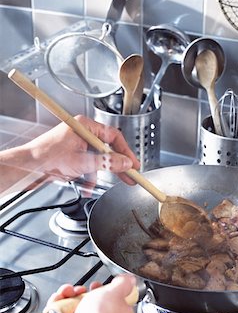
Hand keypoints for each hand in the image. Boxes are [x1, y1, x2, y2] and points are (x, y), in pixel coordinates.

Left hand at [26, 115, 140, 184]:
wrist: (28, 167)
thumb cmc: (47, 157)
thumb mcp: (83, 162)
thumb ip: (107, 163)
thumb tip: (125, 163)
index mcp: (85, 126)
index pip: (114, 137)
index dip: (126, 152)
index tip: (134, 165)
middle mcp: (83, 133)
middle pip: (108, 148)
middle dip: (118, 164)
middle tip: (131, 176)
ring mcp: (78, 144)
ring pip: (98, 159)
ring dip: (100, 173)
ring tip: (108, 183)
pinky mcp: (73, 155)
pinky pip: (88, 164)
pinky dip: (89, 176)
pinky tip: (87, 186)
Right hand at [46, 275, 135, 312]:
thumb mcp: (116, 293)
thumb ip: (124, 284)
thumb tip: (129, 280)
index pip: (117, 300)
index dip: (107, 289)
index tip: (100, 285)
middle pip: (94, 302)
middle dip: (84, 292)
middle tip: (81, 290)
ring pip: (76, 307)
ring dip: (69, 296)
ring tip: (67, 293)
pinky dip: (57, 306)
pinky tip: (57, 301)